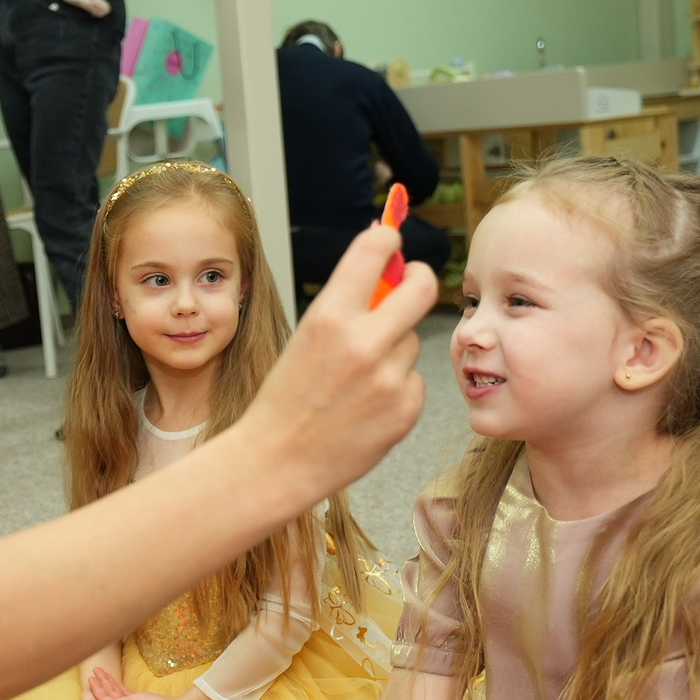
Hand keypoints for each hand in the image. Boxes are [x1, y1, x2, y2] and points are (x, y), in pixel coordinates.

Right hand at [237, 222, 432, 504]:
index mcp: (330, 317)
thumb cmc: (286, 398)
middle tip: (413, 284)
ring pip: (412, 340)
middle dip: (419, 279)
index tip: (390, 240)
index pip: (375, 249)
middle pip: (422, 288)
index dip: (387, 239)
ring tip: (359, 379)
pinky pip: (414, 379)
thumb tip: (386, 270)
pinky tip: (367, 406)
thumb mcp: (305, 337)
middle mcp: (364, 343)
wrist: (277, 461)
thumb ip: (346, 305)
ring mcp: (389, 379)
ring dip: (395, 349)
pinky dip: (398, 387)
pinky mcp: (406, 409)